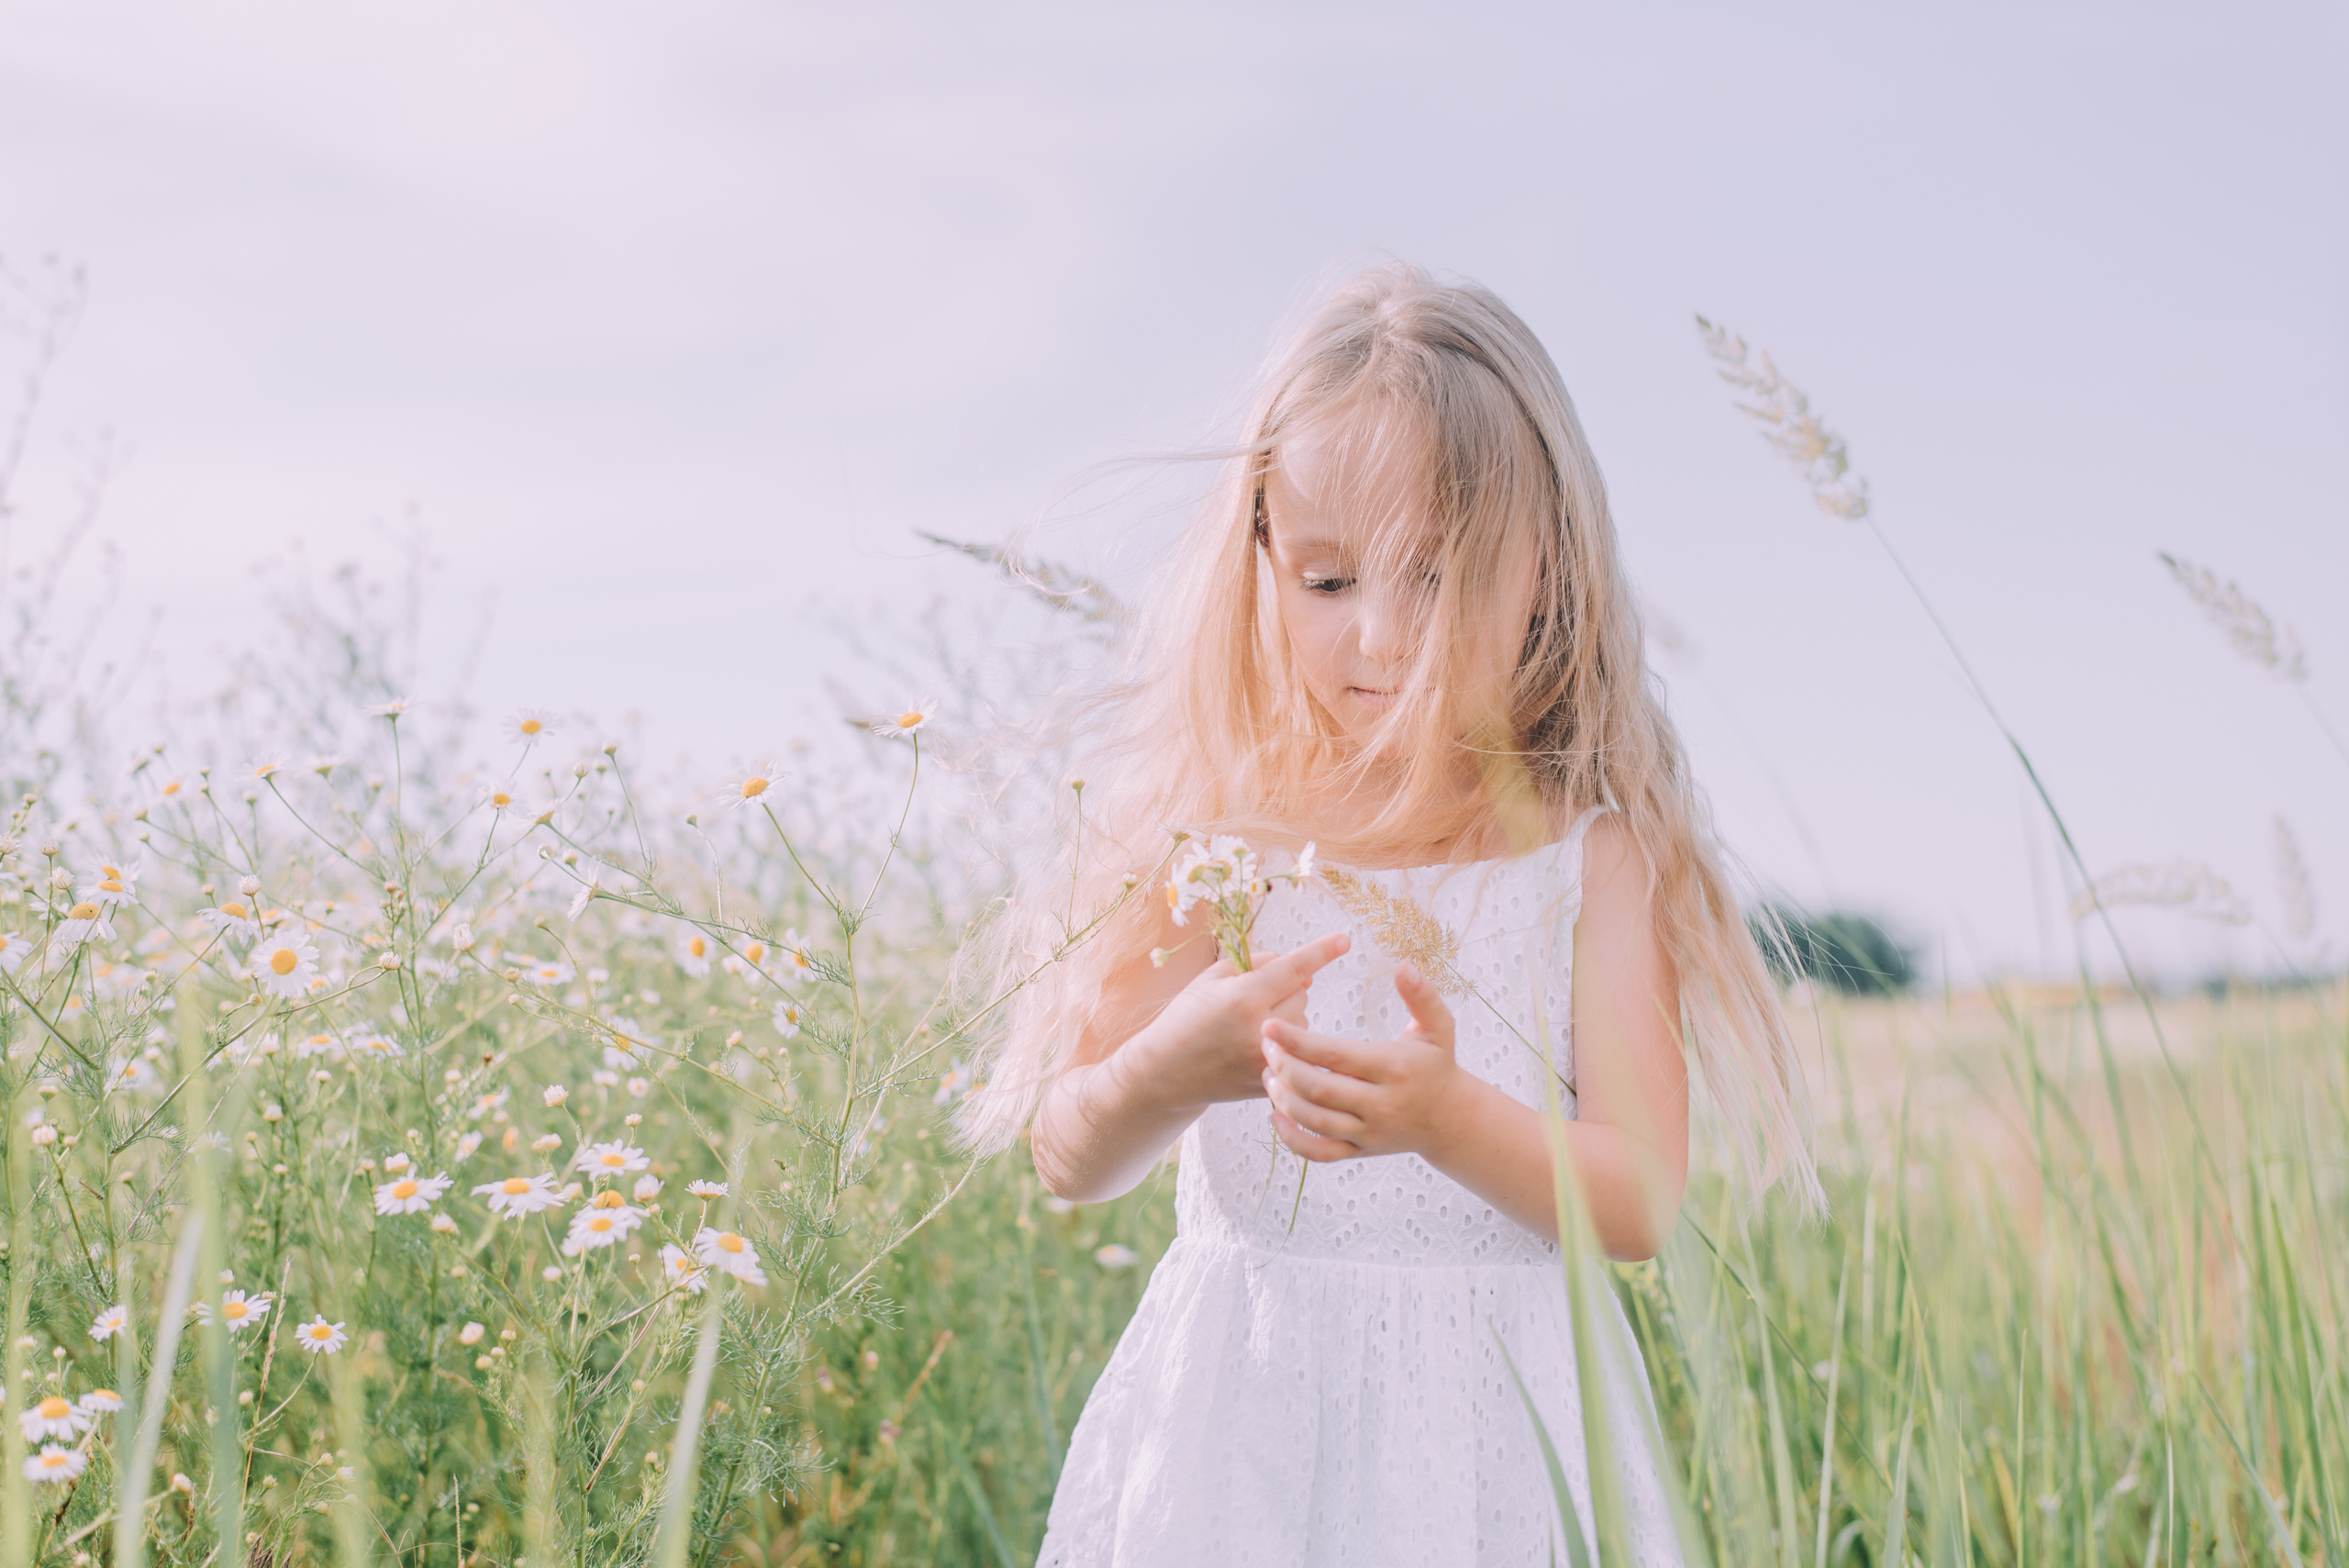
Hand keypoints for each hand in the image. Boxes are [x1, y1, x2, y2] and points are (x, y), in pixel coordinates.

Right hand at [1126, 932, 1350, 1111]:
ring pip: (1302, 1021)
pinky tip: (1255, 1046)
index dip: (1320, 952)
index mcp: (1243, 998)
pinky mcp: (1270, 1080)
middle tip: (1257, 996)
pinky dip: (1286, 1043)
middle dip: (1287, 988)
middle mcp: (1260, 1029)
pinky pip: (1296, 1050)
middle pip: (1302, 993)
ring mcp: (1267, 1058)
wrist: (1165, 1073)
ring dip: (1288, 1016)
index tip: (1344, 941)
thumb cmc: (1185, 1019)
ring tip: (1252, 1026)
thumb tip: (1300, 970)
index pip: (1292, 968)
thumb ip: (1254, 964)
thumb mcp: (1210, 979)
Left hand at [1260, 961, 1468, 1162]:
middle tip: (1265, 1047)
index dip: (1297, 1041)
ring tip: (1267, 1074)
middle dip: (1284, 1068)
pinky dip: (1293, 1138)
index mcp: (1393, 1068)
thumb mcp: (1439, 1027)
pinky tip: (1276, 1115)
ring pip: (1315, 1122)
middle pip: (1319, 1090)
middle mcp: (1381, 1104)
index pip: (1335, 1055)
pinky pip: (1320, 1153)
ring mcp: (1369, 1132)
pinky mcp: (1361, 1151)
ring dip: (1284, 1099)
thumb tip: (1403, 965)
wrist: (1450, 1119)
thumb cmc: (1437, 1065)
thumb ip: (1422, 996)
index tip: (1269, 1026)